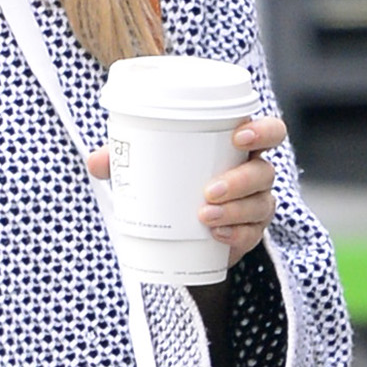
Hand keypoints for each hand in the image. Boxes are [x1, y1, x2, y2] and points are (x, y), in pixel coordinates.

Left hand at [83, 113, 284, 269]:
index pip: (269, 132)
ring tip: (204, 216)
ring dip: (235, 210)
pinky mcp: (249, 233)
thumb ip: (122, 162)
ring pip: (260, 204)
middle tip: (209, 190)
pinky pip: (253, 234)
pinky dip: (235, 234)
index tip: (239, 137)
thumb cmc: (169, 185)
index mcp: (238, 148)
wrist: (178, 234)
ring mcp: (255, 205)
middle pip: (264, 172)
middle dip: (240, 180)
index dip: (262, 131)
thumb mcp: (145, 171)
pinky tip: (216, 236)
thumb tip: (97, 161)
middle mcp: (254, 174)